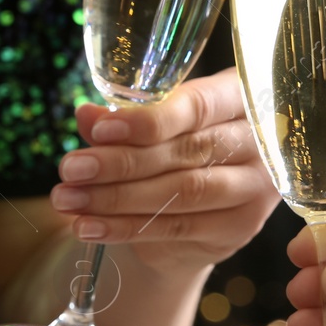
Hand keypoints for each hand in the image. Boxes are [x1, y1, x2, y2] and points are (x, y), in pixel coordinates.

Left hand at [49, 68, 279, 274]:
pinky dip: (124, 228)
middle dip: (121, 162)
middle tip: (71, 169)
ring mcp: (254, 188)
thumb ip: (120, 122)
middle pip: (187, 151)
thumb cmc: (172, 152)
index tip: (99, 131)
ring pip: (181, 192)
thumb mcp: (146, 130)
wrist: (198, 211)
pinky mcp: (239, 227)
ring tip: (68, 199)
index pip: (199, 105)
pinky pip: (176, 227)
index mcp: (239, 98)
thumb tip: (87, 116)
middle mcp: (257, 141)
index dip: (149, 120)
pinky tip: (87, 226)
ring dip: (116, 198)